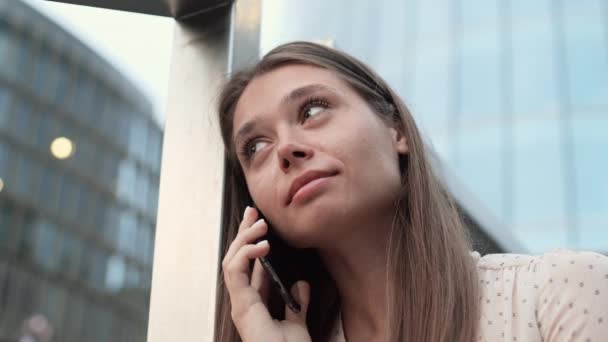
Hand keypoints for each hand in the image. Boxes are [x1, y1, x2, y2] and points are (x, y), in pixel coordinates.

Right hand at [222, 206, 311, 341]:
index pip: (250, 267)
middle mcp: (244, 301)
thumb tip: (300, 283)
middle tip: (252, 212)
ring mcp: (240, 303)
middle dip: (243, 233)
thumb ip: (297, 304)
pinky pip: (235, 272)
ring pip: (231, 261)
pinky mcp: (241, 306)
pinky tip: (262, 244)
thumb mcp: (297, 324)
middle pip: (237, 259)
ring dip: (244, 238)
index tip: (261, 224)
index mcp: (255, 304)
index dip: (254, 245)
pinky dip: (245, 254)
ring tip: (259, 223)